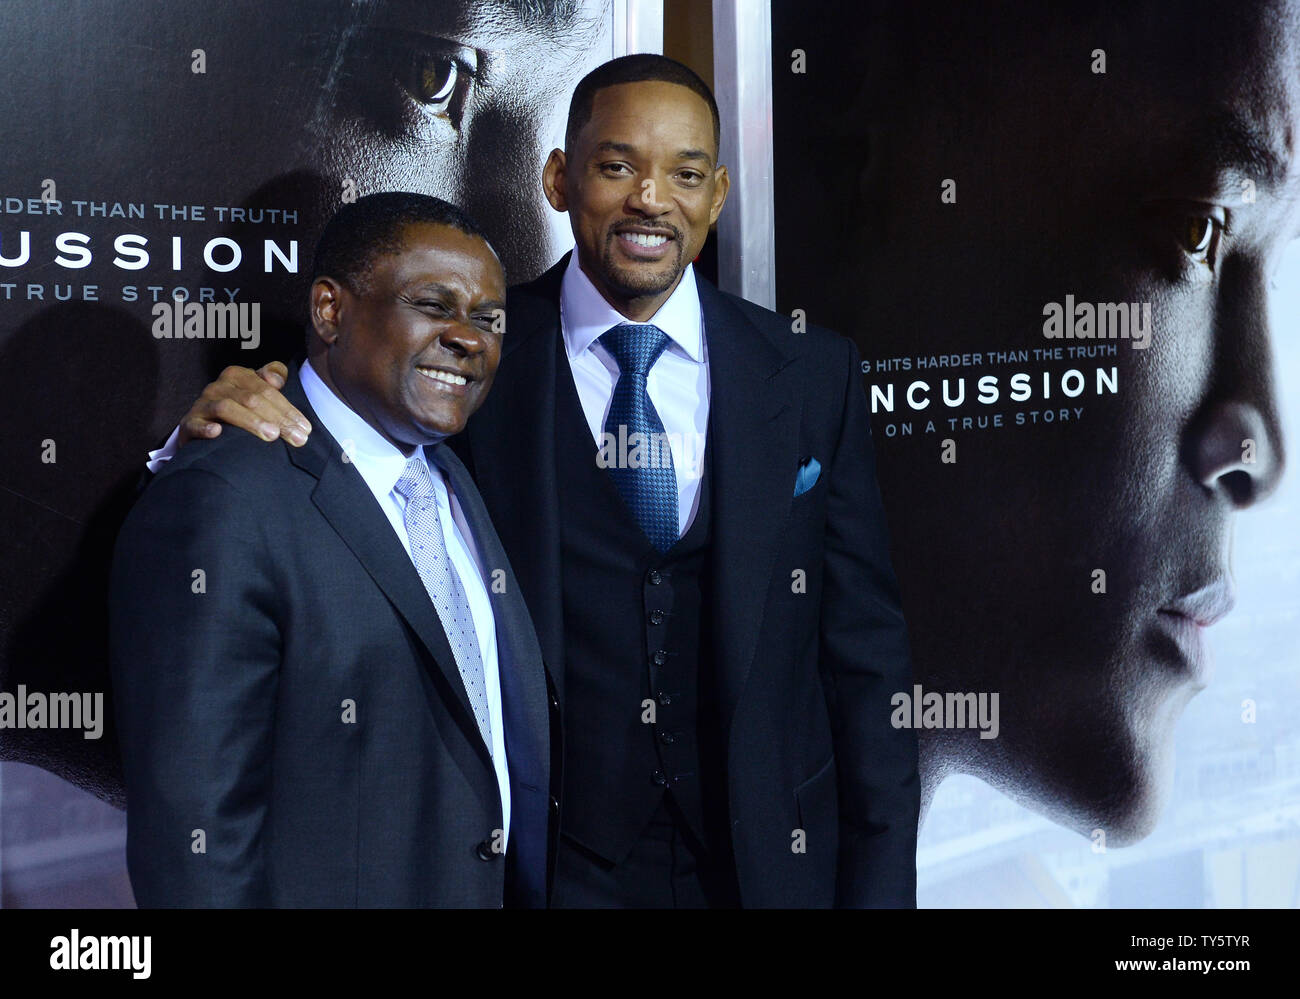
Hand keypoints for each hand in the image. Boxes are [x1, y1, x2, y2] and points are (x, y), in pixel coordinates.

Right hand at [178, 361, 311, 446]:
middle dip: (278, 419)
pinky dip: (205, 428)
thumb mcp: (257, 391)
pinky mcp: (189, 424)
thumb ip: (272, 377)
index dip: (288, 409)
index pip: (267, 390)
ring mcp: (202, 405)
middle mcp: (218, 387)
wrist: (202, 427)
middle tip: (297, 438)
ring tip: (271, 435)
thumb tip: (277, 380)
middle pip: (252, 399)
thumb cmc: (238, 410)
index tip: (305, 428)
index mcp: (237, 376)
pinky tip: (218, 433)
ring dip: (251, 422)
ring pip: (227, 408)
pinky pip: (195, 424)